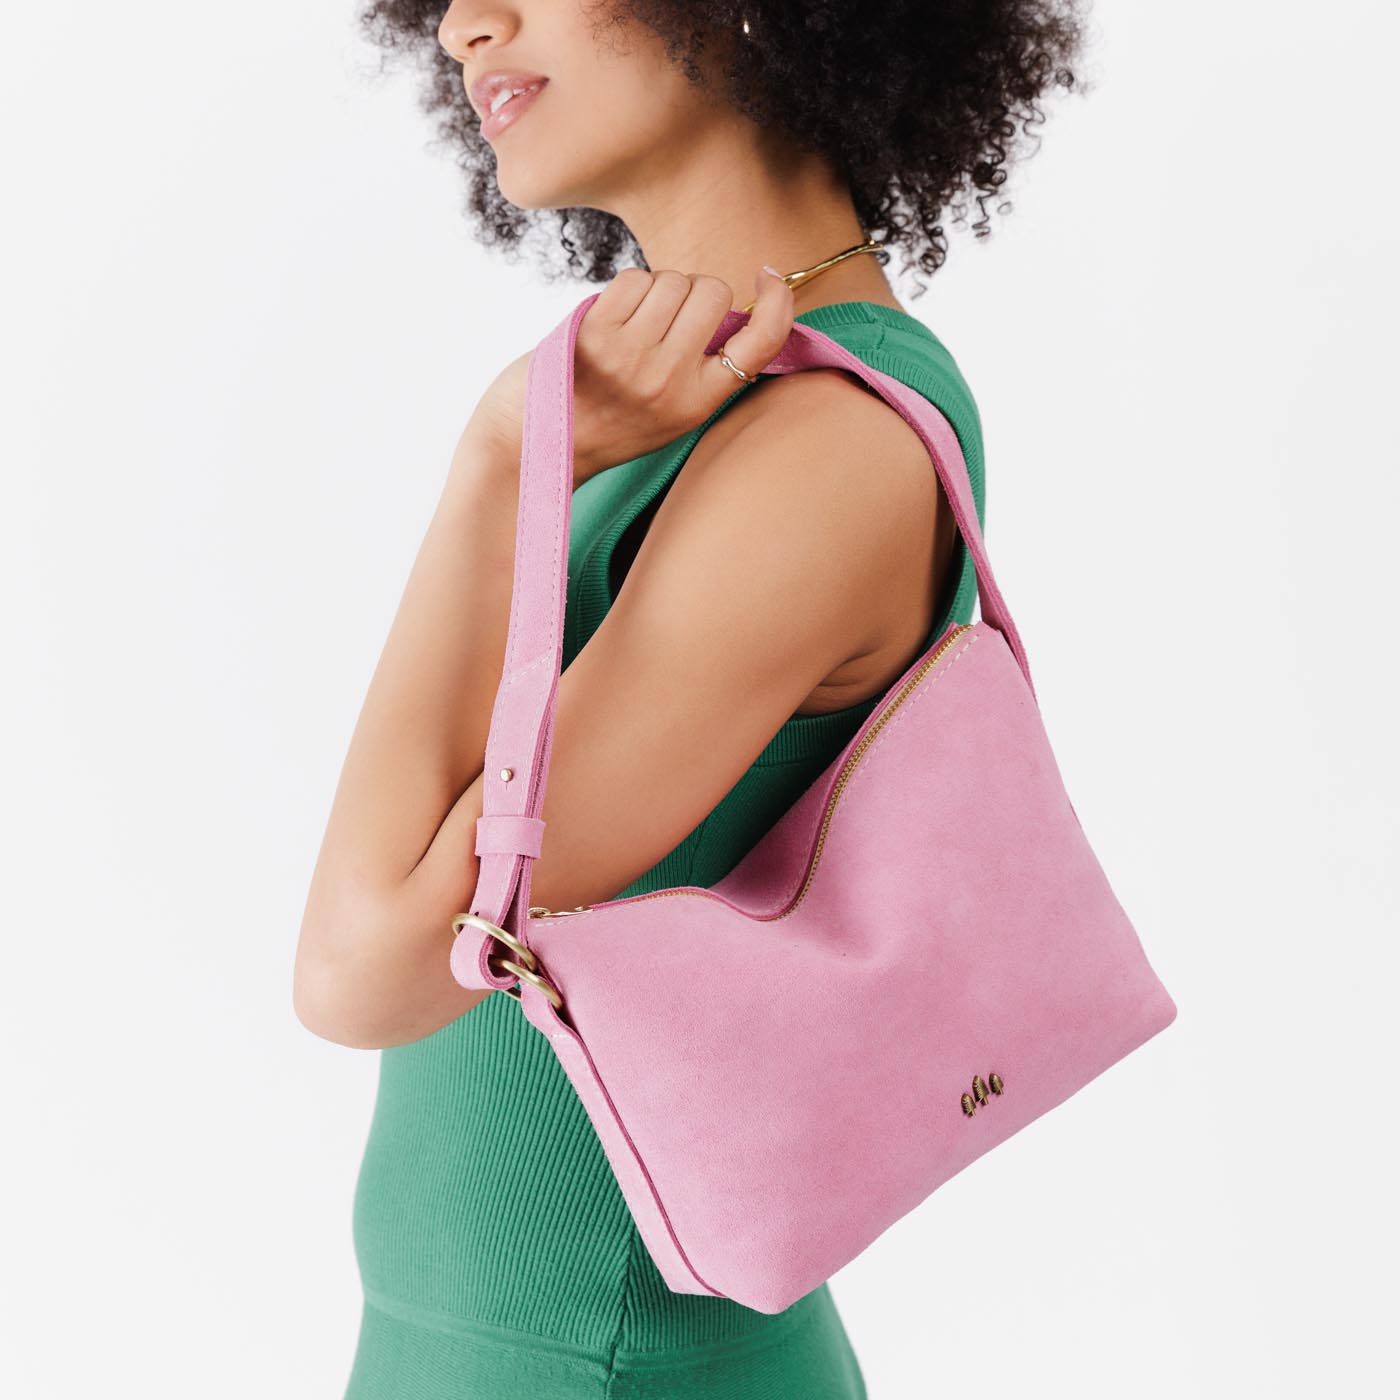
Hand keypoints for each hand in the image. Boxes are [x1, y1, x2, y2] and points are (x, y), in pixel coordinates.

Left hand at [570, 265, 793, 484]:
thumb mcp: (676, 411)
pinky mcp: (596, 331)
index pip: (761, 342)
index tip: (768, 278)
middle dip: (699, 292)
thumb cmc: (615, 421)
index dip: (778, 301)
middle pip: (713, 291)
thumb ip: (708, 367)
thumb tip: (734, 306)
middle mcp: (669, 379)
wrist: (545, 442)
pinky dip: (630, 287)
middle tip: (675, 316)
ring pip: (673, 279)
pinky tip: (618, 315)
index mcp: (698, 401)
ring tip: (641, 321)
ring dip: (661, 289)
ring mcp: (631, 354)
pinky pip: (635, 278)